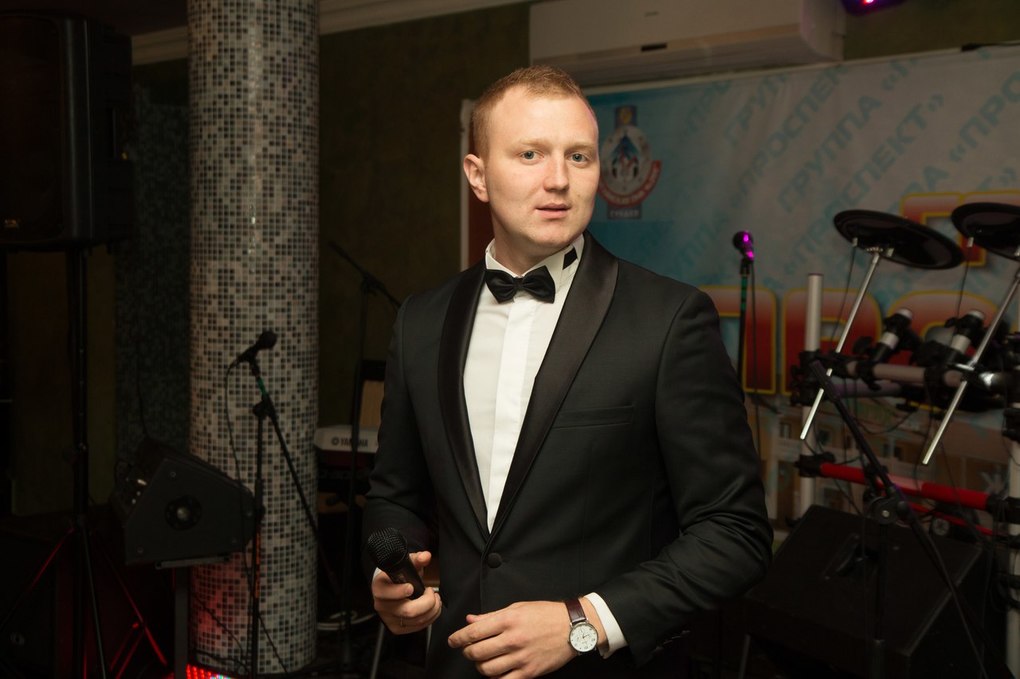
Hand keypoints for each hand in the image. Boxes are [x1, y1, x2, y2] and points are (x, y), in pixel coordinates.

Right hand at [371, 550, 441, 634]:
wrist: (392, 587)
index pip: (386, 593)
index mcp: (379, 587)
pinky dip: (430, 618)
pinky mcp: (397, 628)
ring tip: (435, 599)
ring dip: (432, 610)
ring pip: (416, 620)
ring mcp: (388, 618)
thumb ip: (418, 559)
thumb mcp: (408, 564)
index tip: (411, 587)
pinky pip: (418, 627)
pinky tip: (432, 608)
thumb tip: (426, 556)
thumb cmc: (400, 575)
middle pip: (407, 611)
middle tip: (432, 592)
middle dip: (427, 602)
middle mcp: (381, 605)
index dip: (400, 592)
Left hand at [447, 600, 583, 677]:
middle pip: (477, 653)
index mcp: (508, 620)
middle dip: (467, 652)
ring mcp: (521, 658)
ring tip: (483, 660)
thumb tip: (470, 620)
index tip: (452, 641)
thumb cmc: (545, 614)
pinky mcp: (529, 672)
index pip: (473, 632)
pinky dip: (495, 678)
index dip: (458, 638)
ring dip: (480, 666)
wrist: (573, 627)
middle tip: (469, 650)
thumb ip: (491, 616)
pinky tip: (496, 672)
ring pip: (487, 669)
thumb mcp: (517, 607)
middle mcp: (513, 639)